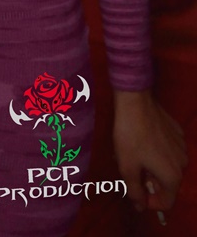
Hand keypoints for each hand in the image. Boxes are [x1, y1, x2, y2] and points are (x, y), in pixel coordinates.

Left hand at [113, 89, 186, 213]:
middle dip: (150, 182)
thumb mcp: (127, 168)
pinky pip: (169, 150)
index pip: (166, 203)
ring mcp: (182, 147)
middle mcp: (182, 164)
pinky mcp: (178, 132)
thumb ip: (135, 191)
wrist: (135, 103)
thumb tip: (140, 206)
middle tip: (132, 170)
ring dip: (154, 167)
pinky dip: (158, 152)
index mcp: (172, 177)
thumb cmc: (130, 137)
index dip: (150, 202)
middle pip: (167, 184)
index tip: (135, 193)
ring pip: (168, 166)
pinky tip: (144, 141)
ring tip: (136, 155)